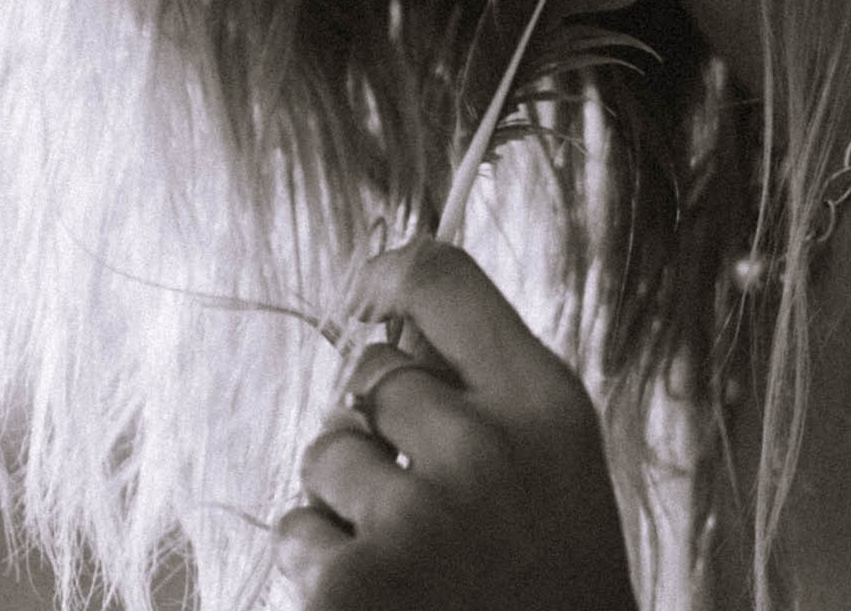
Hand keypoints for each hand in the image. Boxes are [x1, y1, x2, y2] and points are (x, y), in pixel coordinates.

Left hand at [273, 238, 638, 610]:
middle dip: (379, 424)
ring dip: (345, 499)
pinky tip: (380, 602)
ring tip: (410, 561)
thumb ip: (488, 388)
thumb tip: (383, 318)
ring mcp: (415, 518)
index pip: (441, 276)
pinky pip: (296, 529)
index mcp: (545, 403)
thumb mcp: (554, 464)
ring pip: (326, 451)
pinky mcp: (347, 587)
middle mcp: (483, 447)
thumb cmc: (552, 585)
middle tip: (427, 499)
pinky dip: (318, 566)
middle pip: (372, 371)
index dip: (385, 272)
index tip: (364, 294)